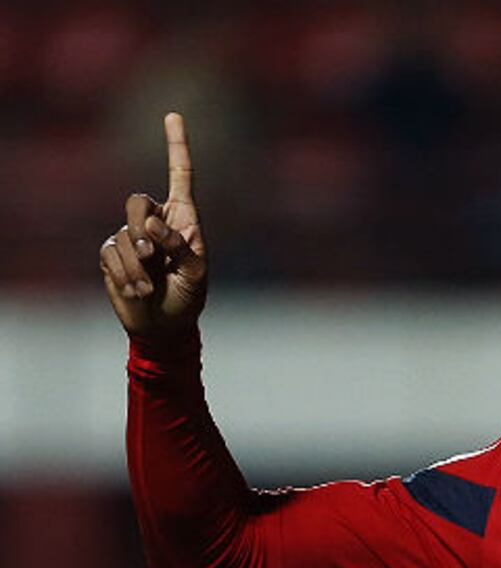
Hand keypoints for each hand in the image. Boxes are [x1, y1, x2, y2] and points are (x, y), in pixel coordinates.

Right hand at [99, 113, 207, 335]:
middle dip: (142, 228)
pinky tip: (137, 290)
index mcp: (185, 218)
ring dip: (136, 264)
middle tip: (152, 257)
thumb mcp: (196, 272)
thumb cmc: (190, 296)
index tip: (172, 114)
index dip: (176, 146)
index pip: (180, 175)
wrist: (165, 325)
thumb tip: (152, 223)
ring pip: (123, 233)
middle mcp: (157, 221)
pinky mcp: (112, 254)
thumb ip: (179, 245)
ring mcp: (132, 237)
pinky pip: (110, 253)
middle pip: (137, 201)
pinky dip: (125, 274)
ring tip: (150, 285)